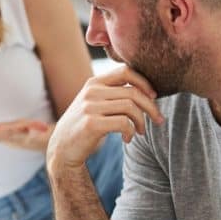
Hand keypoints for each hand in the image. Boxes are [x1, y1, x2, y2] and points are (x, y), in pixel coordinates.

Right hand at [47, 66, 163, 173]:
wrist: (62, 149)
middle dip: (151, 107)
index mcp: (94, 83)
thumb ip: (113, 93)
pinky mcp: (91, 124)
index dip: (144, 82)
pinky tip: (127, 138)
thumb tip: (147, 90)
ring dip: (142, 121)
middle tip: (158, 120)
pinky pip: (123, 123)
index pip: (126, 71)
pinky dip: (131, 132)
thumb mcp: (95, 103)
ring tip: (140, 131)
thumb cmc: (85, 126)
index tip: (154, 96)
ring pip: (130, 107)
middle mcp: (91, 92)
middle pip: (133, 92)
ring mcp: (90, 107)